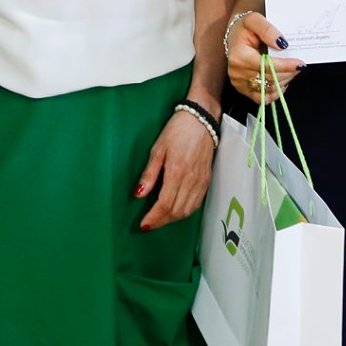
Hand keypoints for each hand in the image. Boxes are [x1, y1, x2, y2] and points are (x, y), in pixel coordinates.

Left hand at [133, 111, 214, 230]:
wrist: (201, 121)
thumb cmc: (177, 131)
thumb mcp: (158, 149)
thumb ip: (149, 174)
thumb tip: (138, 194)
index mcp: (177, 172)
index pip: (165, 204)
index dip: (154, 217)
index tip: (144, 224)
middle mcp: (191, 180)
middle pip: (177, 211)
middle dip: (162, 221)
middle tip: (149, 224)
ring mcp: (201, 182)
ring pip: (188, 210)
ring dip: (173, 219)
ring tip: (160, 221)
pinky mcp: (207, 181)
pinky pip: (196, 204)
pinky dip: (185, 212)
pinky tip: (176, 212)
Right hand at [224, 11, 302, 99]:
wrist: (235, 36)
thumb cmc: (245, 28)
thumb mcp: (255, 20)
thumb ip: (268, 30)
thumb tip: (282, 44)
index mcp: (239, 55)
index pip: (266, 66)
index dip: (286, 66)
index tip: (300, 64)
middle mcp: (236, 72)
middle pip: (269, 79)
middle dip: (288, 73)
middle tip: (299, 66)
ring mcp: (239, 82)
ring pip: (268, 89)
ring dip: (283, 82)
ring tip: (291, 71)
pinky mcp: (242, 89)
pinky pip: (261, 98)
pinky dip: (274, 93)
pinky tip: (281, 83)